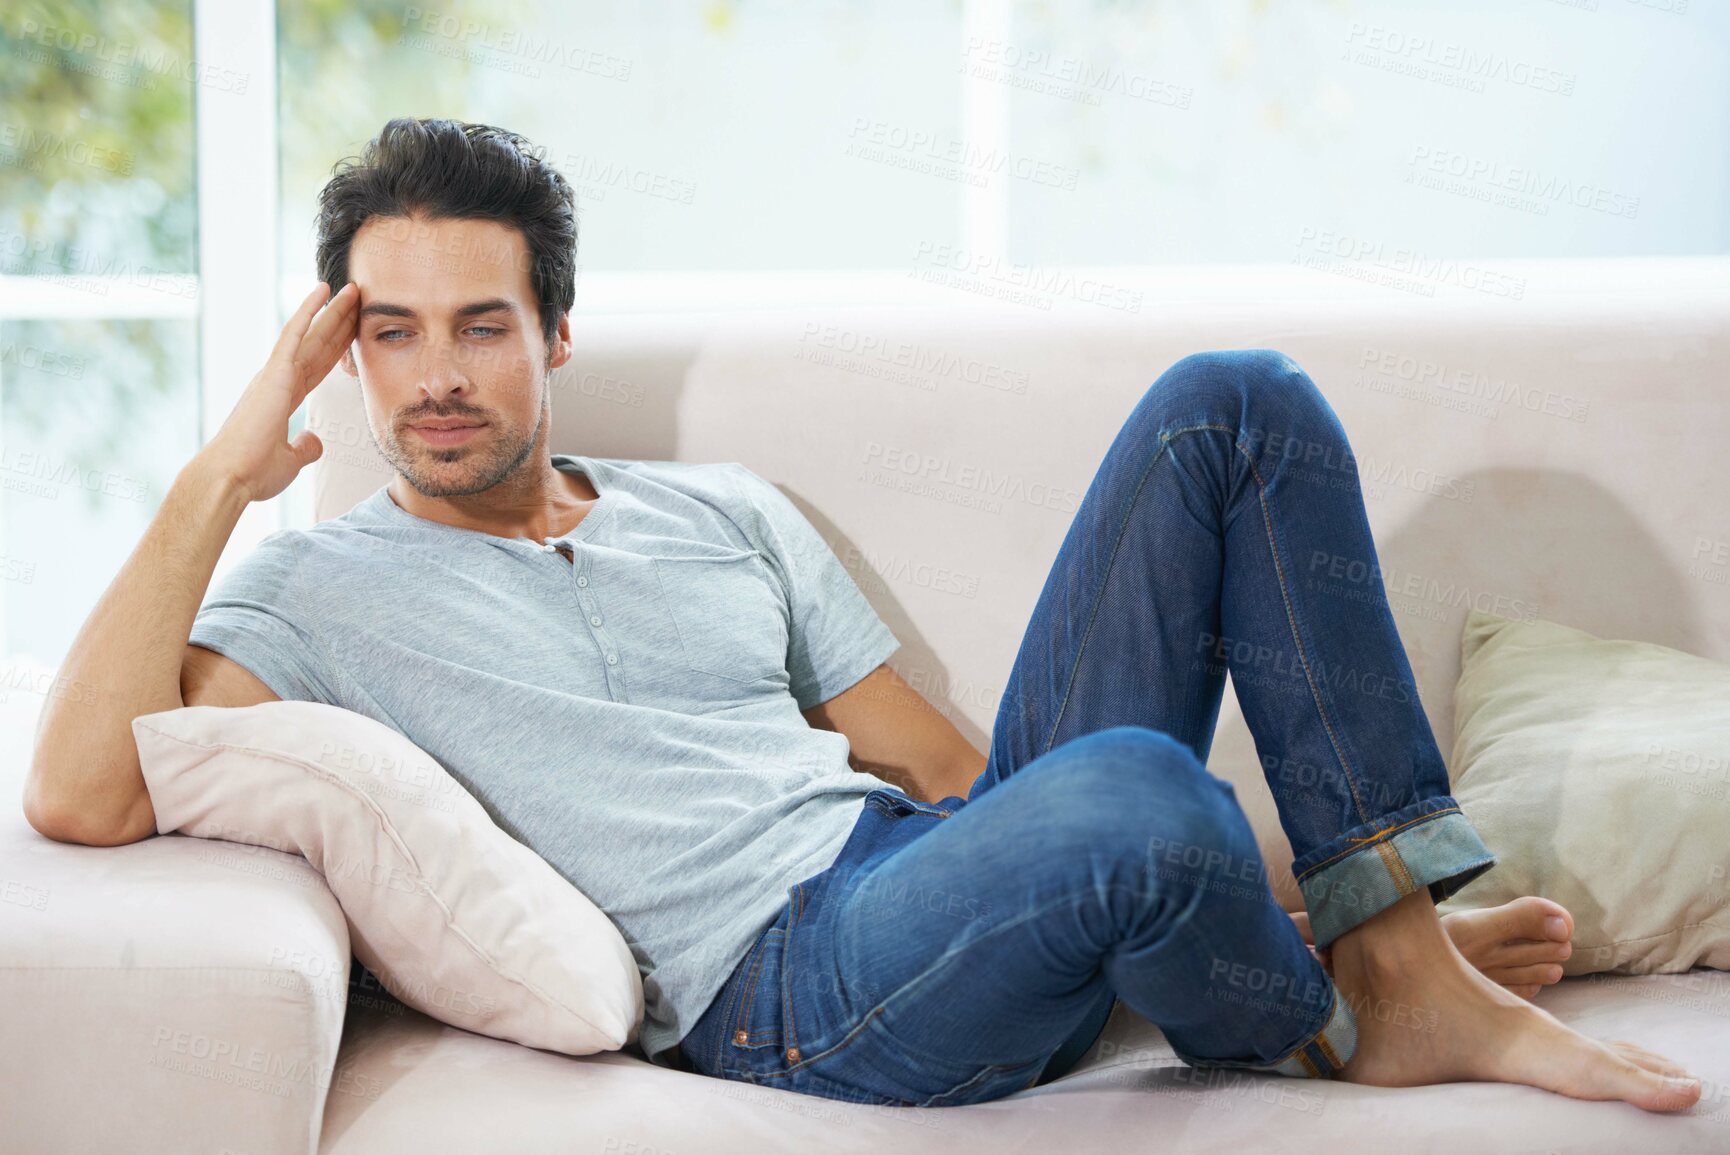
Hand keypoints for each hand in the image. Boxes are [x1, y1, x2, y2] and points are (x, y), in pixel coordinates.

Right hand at [198, 281, 359, 503]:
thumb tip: (316, 442)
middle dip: (339, 322)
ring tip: (351, 289)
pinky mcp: (272, 374)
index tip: (353, 330)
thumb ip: (305, 447)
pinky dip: (308, 312)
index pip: (317, 366)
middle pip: (318, 345)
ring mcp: (274, 374)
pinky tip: (323, 291)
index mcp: (282, 398)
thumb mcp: (290, 460)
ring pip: (310, 334)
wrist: (230, 478)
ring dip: (332, 310)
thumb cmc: (253, 474)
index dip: (337, 347)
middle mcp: (277, 380)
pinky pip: (293, 335)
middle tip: (359, 298)